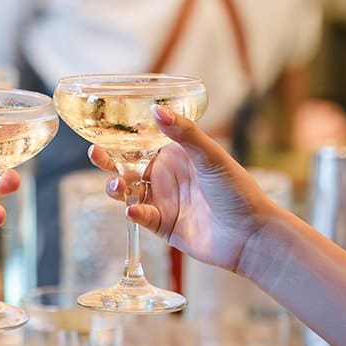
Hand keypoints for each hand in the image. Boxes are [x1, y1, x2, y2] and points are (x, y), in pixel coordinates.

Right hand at [91, 106, 270, 272]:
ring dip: (116, 187)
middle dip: (109, 160)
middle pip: (127, 165)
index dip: (122, 136)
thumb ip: (184, 134)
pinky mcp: (163, 226)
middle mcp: (166, 176)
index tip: (103, 129)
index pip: (142, 141)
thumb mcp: (211, 156)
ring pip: (128, 191)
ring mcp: (163, 201)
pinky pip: (141, 217)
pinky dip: (134, 213)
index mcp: (177, 155)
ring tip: (117, 185)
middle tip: (95, 153)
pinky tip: (133, 210)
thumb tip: (157, 110)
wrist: (250, 235)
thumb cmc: (237, 190)